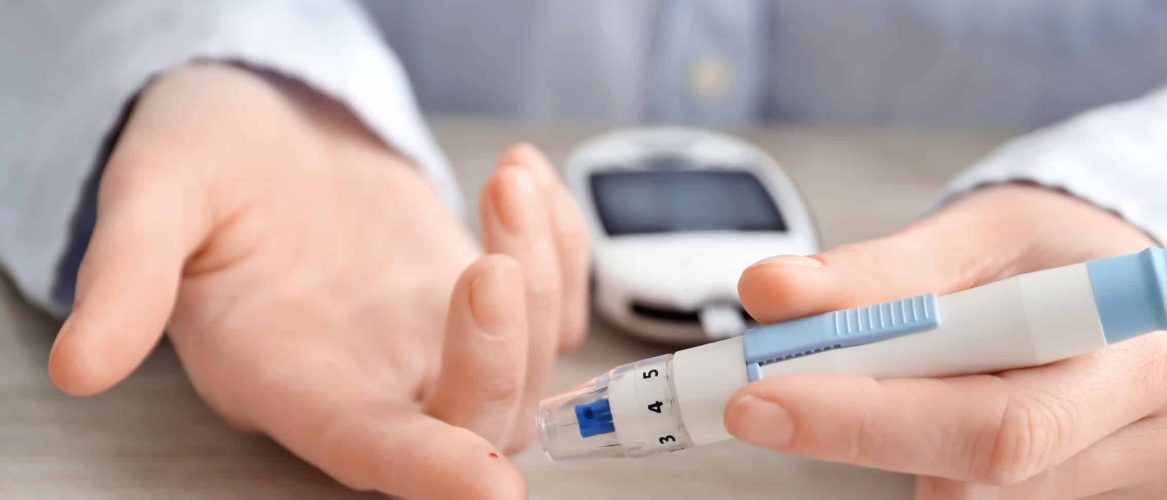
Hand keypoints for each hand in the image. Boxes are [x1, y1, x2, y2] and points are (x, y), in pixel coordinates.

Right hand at [47, 64, 588, 498]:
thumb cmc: (209, 161)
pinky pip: (558, 308)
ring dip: (540, 278)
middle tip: (490, 258)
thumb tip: (82, 362)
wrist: (265, 122)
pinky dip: (568, 254)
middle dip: (504, 350)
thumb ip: (128, 273)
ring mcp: (437, 340)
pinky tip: (529, 186)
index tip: (491, 488)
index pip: (369, 448)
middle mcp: (375, 377)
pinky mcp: (480, 297)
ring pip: (530, 364)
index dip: (428, 472)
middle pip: (472, 418)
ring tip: (507, 183)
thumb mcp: (156, 193)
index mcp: (290, 375)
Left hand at [726, 185, 1166, 498]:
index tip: (757, 400)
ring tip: (903, 382)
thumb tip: (769, 294)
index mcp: (1153, 348)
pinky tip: (949, 417)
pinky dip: (948, 465)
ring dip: (911, 445)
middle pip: (982, 477)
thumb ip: (883, 271)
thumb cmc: (1065, 253)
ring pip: (977, 499)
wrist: (1141, 291)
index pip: (997, 420)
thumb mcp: (986, 230)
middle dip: (861, 434)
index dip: (866, 420)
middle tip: (767, 403)